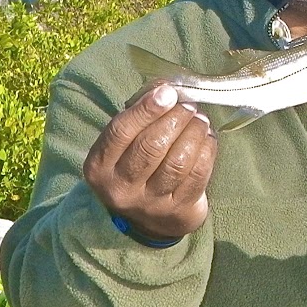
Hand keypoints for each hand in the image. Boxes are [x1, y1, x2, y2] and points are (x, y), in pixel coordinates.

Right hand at [83, 83, 217, 241]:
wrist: (148, 217)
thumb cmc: (134, 166)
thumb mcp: (123, 145)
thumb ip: (138, 116)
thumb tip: (166, 88)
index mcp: (99, 167)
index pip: (121, 132)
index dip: (146, 109)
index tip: (168, 93)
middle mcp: (120, 189)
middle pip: (151, 146)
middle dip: (175, 119)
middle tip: (189, 105)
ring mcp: (150, 204)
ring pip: (177, 162)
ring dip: (194, 133)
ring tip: (200, 119)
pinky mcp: (178, 211)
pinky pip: (197, 175)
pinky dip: (207, 151)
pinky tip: (207, 137)